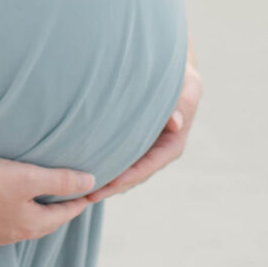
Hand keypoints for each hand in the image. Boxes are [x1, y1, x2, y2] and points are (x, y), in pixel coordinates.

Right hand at [0, 154, 99, 246]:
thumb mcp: (27, 177)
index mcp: (31, 225)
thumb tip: (91, 182)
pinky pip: (0, 226)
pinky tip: (4, 206)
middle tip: (70, 198)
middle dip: (59, 211)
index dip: (79, 201)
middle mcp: (13, 236)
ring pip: (21, 226)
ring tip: (39, 201)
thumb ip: (60, 180)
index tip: (90, 192)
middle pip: (44, 223)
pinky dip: (10, 216)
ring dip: (34, 215)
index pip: (65, 214)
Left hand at [90, 55, 202, 203]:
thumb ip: (182, 104)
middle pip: (133, 176)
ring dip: (105, 182)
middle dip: (112, 187)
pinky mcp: (130, 143)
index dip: (130, 177)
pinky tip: (81, 172)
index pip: (150, 166)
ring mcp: (143, 149)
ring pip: (123, 171)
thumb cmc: (180, 76)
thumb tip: (175, 123)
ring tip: (79, 192)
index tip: (110, 185)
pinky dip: (103, 166)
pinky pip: (116, 158)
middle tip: (87, 196)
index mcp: (173, 144)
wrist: (170, 70)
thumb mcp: (188, 86)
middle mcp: (158, 152)